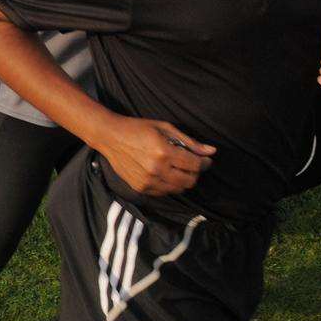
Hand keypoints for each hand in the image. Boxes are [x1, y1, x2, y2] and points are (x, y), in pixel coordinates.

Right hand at [96, 115, 214, 195]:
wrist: (109, 136)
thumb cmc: (137, 128)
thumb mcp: (164, 128)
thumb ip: (189, 141)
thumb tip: (211, 151)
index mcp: (164, 152)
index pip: (195, 165)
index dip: (204, 162)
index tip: (205, 159)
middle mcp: (156, 169)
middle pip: (189, 180)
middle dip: (195, 173)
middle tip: (191, 164)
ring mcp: (147, 180)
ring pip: (178, 189)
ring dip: (182, 180)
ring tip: (177, 168)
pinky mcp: (140, 187)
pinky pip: (163, 192)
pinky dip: (168, 185)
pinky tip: (164, 173)